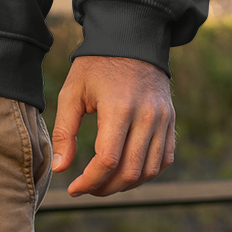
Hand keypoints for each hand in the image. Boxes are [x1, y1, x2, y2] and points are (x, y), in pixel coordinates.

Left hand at [50, 54, 175, 196]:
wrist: (131, 41)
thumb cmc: (96, 66)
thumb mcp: (72, 92)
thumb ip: (65, 131)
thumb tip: (60, 168)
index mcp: (119, 108)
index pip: (107, 159)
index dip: (89, 181)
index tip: (73, 188)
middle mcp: (147, 116)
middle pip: (130, 171)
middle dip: (105, 188)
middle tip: (87, 189)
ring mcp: (163, 120)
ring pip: (150, 170)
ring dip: (126, 185)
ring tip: (104, 184)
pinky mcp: (171, 122)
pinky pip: (164, 159)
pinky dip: (147, 173)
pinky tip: (126, 172)